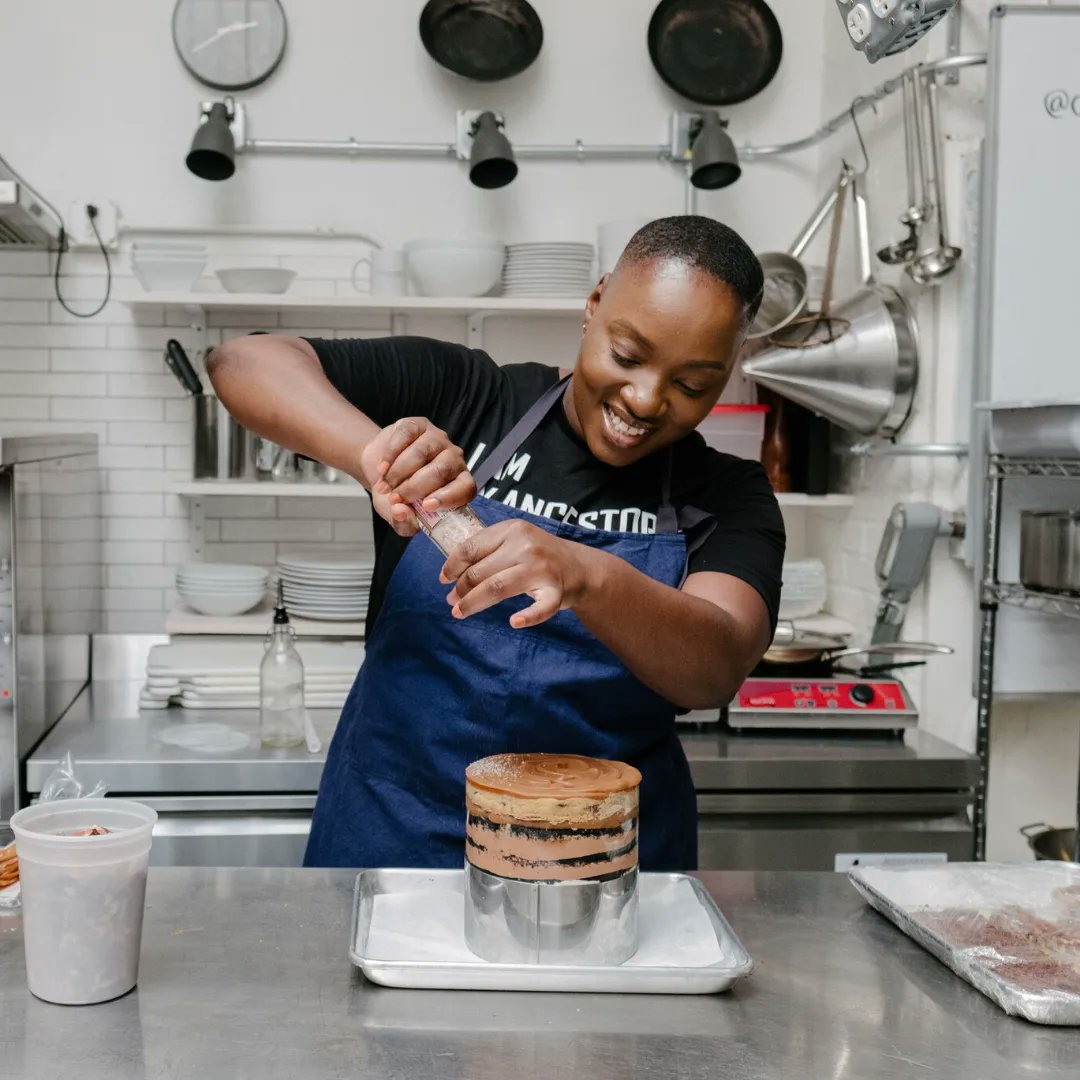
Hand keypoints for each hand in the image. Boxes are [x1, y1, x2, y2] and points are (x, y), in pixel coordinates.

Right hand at [359, 417, 475, 537]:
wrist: (380, 468)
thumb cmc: (397, 494)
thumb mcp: (399, 515)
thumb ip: (403, 522)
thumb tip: (401, 512)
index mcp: (458, 483)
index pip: (466, 488)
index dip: (449, 497)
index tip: (426, 505)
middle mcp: (453, 459)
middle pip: (440, 471)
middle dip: (413, 488)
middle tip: (394, 499)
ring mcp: (437, 439)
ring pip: (420, 453)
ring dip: (398, 473)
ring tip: (385, 486)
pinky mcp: (418, 425)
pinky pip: (405, 437)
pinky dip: (390, 456)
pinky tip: (382, 469)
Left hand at [439, 520, 592, 627]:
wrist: (580, 567)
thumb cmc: (539, 555)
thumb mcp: (515, 540)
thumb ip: (488, 548)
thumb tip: (450, 572)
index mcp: (512, 529)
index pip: (471, 547)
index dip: (452, 566)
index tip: (443, 579)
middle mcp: (526, 546)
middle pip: (480, 571)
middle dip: (460, 589)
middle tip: (452, 601)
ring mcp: (542, 568)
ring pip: (497, 588)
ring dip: (474, 603)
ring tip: (460, 612)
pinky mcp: (557, 591)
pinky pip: (540, 608)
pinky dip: (527, 617)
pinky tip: (513, 622)